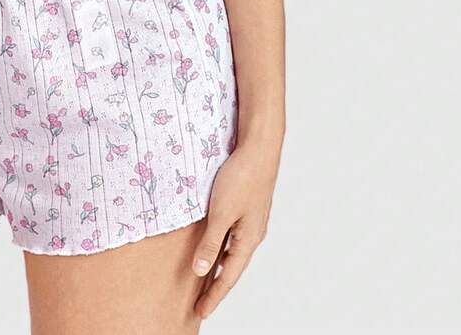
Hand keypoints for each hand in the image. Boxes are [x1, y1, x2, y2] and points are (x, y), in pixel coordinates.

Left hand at [190, 139, 278, 319]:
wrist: (259, 149)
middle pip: (232, 268)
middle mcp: (252, 234)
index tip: (201, 312)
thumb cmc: (241, 178)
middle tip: (200, 303)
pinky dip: (222, 247)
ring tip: (204, 280)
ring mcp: (252, 221)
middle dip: (216, 286)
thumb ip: (211, 243)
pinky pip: (233, 236)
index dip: (214, 296)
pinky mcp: (247, 207)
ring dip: (219, 267)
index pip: (228, 277)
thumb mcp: (220, 213)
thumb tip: (200, 271)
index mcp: (248, 240)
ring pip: (233, 251)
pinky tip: (214, 246)